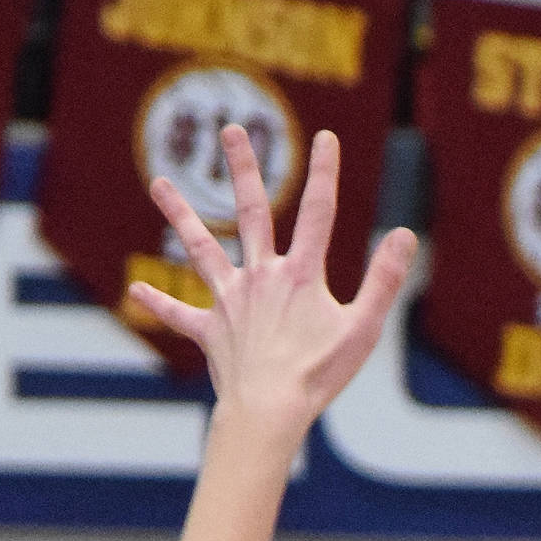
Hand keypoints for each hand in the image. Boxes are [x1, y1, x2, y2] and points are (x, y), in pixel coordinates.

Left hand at [128, 125, 414, 438]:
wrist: (269, 410)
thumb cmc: (319, 375)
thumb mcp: (364, 329)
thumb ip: (384, 280)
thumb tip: (405, 234)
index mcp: (302, 275)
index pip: (319, 214)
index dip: (325, 174)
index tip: (327, 137)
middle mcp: (262, 277)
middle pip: (252, 212)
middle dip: (243, 168)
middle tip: (231, 130)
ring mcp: (232, 301)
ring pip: (202, 249)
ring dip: (181, 214)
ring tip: (159, 183)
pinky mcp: (211, 331)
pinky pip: (181, 314)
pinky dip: (159, 303)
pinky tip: (135, 291)